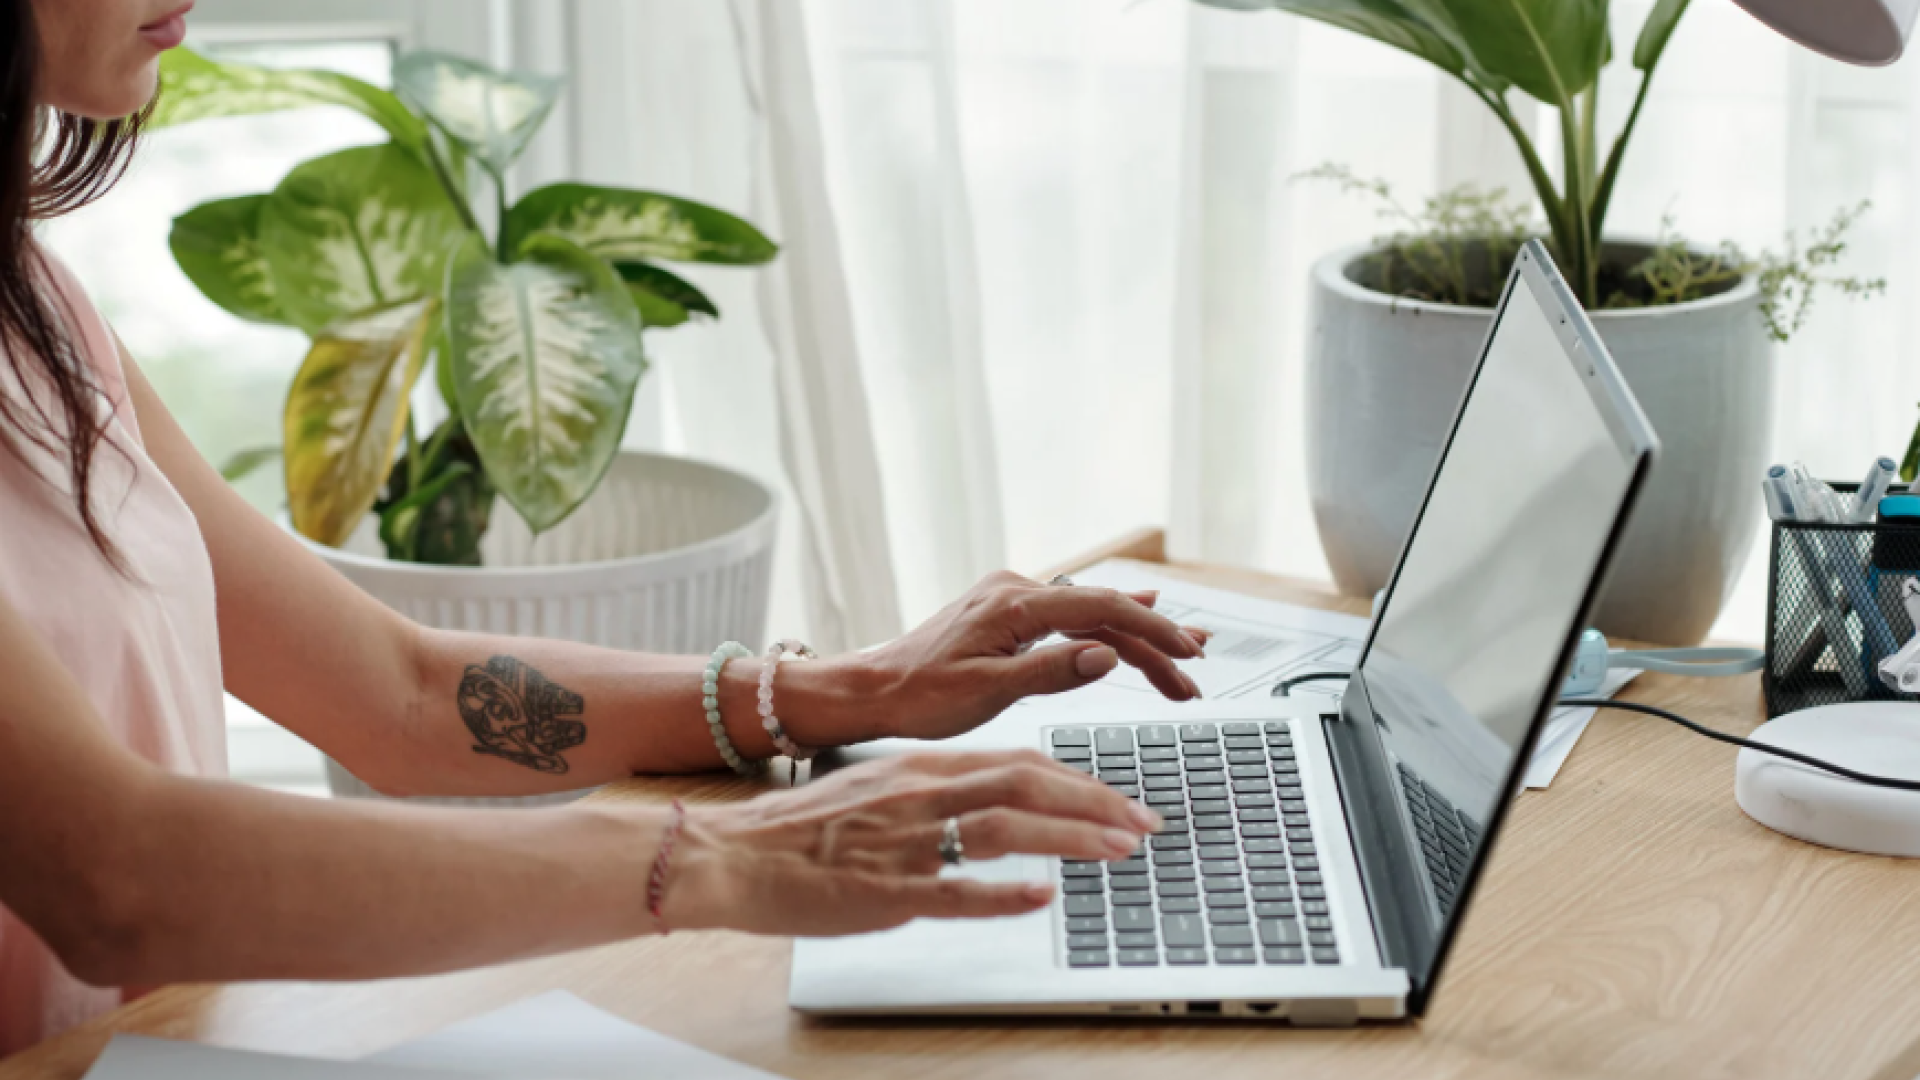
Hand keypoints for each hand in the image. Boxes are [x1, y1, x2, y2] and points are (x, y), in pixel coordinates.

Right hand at [662, 750, 1160, 935]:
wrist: (734, 852)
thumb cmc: (803, 829)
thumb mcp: (878, 787)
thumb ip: (935, 791)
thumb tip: (992, 801)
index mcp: (920, 766)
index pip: (1017, 761)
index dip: (1077, 778)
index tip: (1119, 796)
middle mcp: (919, 793)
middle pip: (1024, 784)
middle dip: (1094, 801)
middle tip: (1144, 822)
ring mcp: (904, 840)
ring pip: (1003, 826)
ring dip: (1069, 836)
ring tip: (1119, 849)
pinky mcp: (885, 888)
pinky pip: (953, 889)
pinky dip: (1002, 893)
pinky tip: (1042, 896)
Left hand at [789, 571, 1210, 744]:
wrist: (871, 690)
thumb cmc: (918, 696)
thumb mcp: (987, 692)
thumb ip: (1052, 671)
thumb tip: (1108, 655)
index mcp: (1014, 604)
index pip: (1103, 610)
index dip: (1153, 631)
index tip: (1189, 653)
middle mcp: (1015, 590)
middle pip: (1104, 611)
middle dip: (1155, 641)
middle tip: (1195, 672)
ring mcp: (1011, 599)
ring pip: (1088, 616)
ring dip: (1135, 640)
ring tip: (1181, 661)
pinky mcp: (1006, 615)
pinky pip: (1067, 618)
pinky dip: (1104, 631)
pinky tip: (1129, 631)